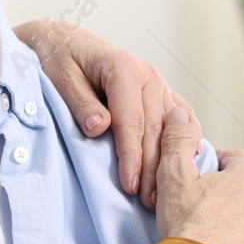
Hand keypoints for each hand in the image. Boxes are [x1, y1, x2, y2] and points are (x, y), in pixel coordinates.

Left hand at [14, 19, 200, 209]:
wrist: (62, 41)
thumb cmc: (57, 60)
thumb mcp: (60, 78)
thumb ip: (80, 103)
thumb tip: (100, 127)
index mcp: (124, 69)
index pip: (132, 122)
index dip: (132, 157)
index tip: (129, 186)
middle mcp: (148, 76)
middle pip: (155, 130)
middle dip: (152, 168)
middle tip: (148, 203)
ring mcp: (159, 84)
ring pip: (171, 129)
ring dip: (168, 162)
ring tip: (161, 194)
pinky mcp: (161, 92)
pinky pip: (179, 119)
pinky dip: (184, 142)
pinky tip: (186, 164)